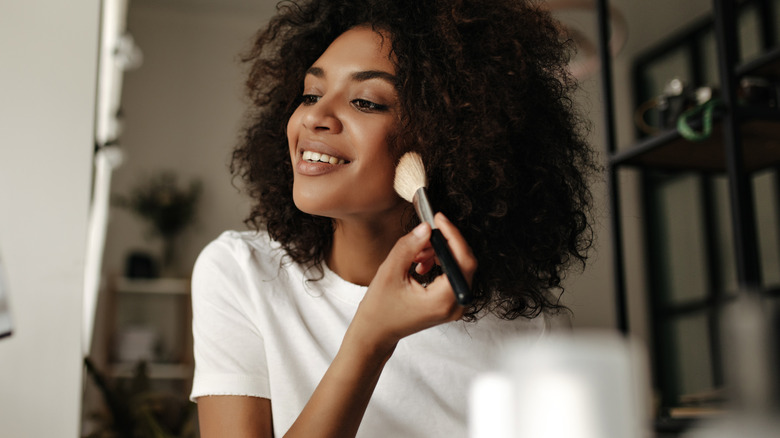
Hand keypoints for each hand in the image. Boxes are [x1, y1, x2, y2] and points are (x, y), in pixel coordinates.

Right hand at [349, 213, 476, 353]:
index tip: (439, 219)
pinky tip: (420, 264)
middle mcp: (455, 305)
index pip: (463, 261)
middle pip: (463, 263)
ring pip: (458, 267)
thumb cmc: (380, 309)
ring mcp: (454, 306)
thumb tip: (426, 228)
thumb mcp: (390, 272)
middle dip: (443, 244)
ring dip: (439, 253)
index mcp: (443, 300)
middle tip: (423, 235)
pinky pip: (452, 276)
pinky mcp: (449, 303)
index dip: (453, 236)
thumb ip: (409, 247)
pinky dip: (438, 264)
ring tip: (416, 254)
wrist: (376, 333)